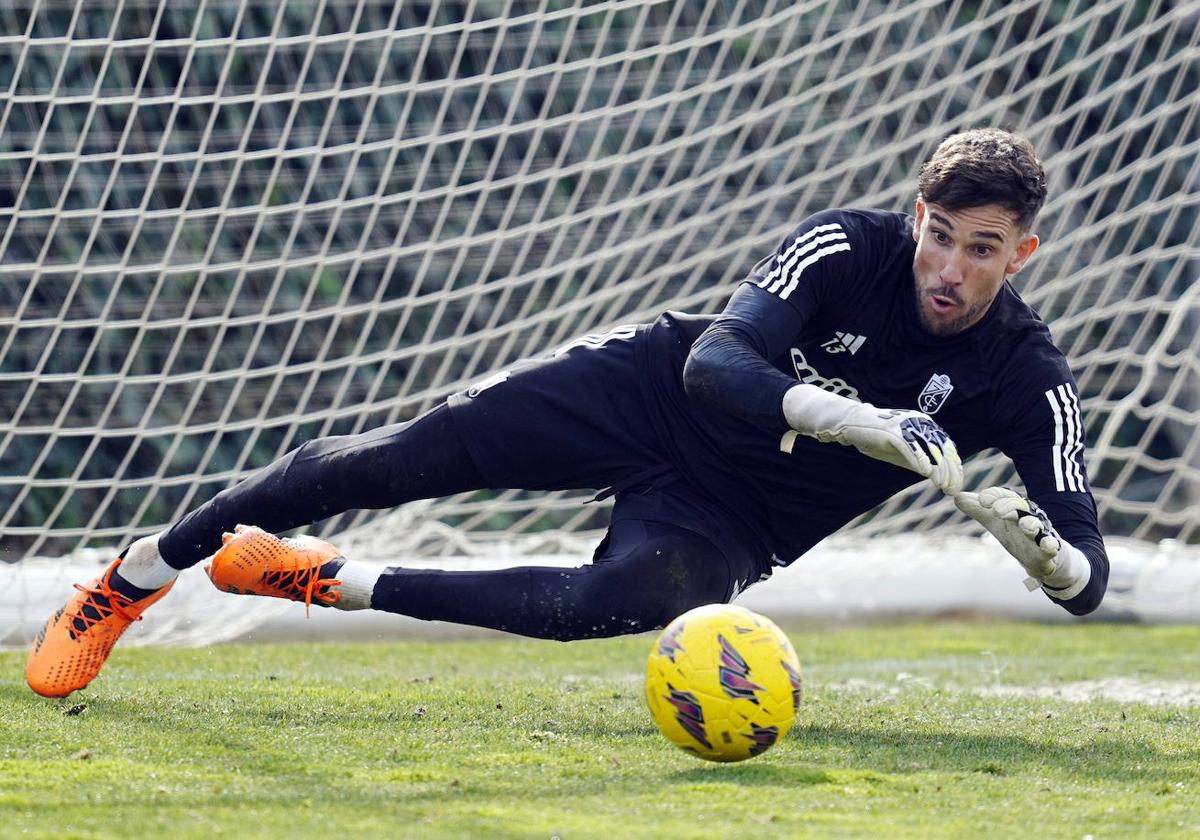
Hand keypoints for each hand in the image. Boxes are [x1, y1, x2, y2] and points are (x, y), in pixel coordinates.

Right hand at [820, 404, 963, 493]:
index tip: (956, 485)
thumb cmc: (878, 439)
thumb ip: (919, 462)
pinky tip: (927, 474)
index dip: (954, 468)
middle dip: (950, 472)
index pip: (947, 448)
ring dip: (938, 470)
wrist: (853, 425)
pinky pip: (911, 448)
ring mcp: (907, 426)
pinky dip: (920, 461)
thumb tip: (937, 477)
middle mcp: (920, 423)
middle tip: (952, 490)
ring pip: (929, 450)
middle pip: (942, 450)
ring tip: (942, 486)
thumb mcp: (903, 453)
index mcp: (925, 426)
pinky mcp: (894, 432)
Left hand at [954, 487, 1089, 597]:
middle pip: (1020, 508)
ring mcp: (1040, 534)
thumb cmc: (1018, 535)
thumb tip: (955, 496)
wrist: (1044, 557)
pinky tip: (1049, 546)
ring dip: (1031, 524)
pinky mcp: (1049, 552)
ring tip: (1026, 524)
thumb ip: (977, 510)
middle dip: (1009, 507)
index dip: (995, 496)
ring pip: (1036, 526)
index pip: (1006, 497)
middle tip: (996, 510)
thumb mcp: (995, 523)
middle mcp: (1028, 518)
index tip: (981, 499)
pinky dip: (1051, 546)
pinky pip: (1052, 547)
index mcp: (1016, 509)